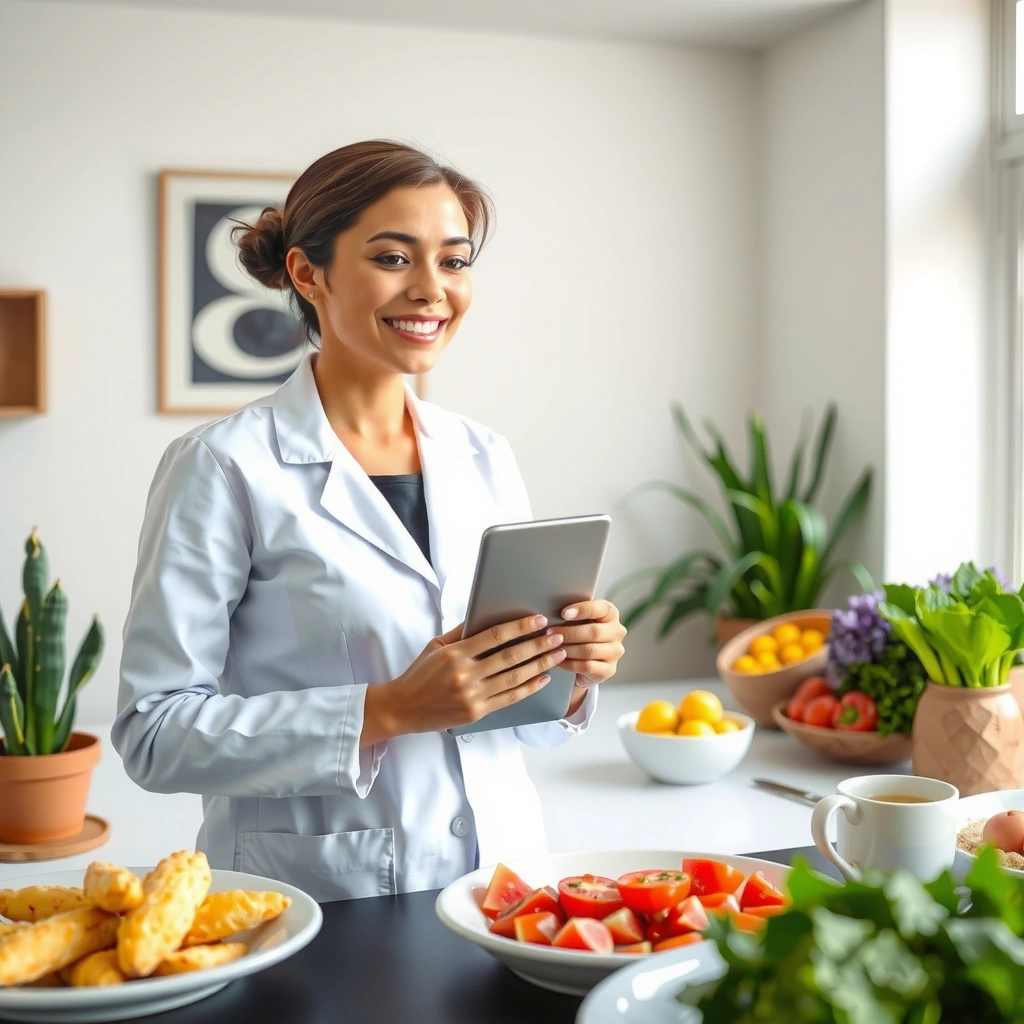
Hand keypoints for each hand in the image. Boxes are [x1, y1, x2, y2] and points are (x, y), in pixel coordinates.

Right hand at [362, 614, 568, 742]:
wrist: (403, 708)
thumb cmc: (419, 674)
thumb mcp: (436, 646)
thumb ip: (461, 632)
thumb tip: (485, 617)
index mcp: (455, 654)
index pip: (494, 636)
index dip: (519, 628)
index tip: (538, 621)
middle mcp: (465, 674)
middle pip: (510, 657)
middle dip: (538, 645)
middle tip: (557, 636)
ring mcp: (472, 695)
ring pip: (514, 678)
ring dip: (539, 665)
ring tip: (557, 655)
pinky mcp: (477, 712)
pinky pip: (509, 699)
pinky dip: (529, 688)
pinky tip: (543, 678)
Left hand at [551, 598, 626, 694]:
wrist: (586, 659)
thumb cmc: (579, 631)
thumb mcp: (578, 619)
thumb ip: (571, 613)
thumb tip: (550, 610)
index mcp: (611, 613)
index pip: (600, 609)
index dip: (582, 610)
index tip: (563, 613)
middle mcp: (617, 632)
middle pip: (594, 632)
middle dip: (569, 633)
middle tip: (549, 633)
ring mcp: (615, 652)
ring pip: (589, 650)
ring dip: (567, 649)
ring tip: (551, 647)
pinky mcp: (609, 669)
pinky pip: (587, 666)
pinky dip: (569, 663)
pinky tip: (558, 660)